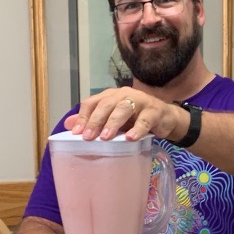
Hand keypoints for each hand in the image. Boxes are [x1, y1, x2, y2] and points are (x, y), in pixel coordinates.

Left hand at [65, 88, 183, 141]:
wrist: (165, 118)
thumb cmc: (136, 119)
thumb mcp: (113, 121)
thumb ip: (92, 121)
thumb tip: (68, 125)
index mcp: (111, 96)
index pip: (92, 102)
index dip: (84, 117)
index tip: (76, 133)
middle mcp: (124, 94)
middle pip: (106, 104)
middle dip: (95, 120)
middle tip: (88, 137)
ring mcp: (140, 101)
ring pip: (123, 108)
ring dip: (113, 122)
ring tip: (106, 137)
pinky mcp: (155, 111)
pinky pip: (145, 120)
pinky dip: (138, 129)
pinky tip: (131, 138)